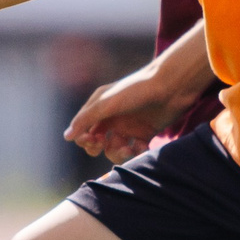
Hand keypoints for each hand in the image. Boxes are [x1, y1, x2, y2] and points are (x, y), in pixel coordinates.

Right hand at [64, 63, 193, 161]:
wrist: (172, 86)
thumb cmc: (137, 90)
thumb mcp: (108, 103)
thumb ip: (86, 119)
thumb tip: (67, 137)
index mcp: (100, 106)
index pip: (83, 128)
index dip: (83, 138)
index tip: (92, 140)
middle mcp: (112, 117)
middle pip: (96, 142)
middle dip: (98, 148)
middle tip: (105, 145)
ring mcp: (128, 126)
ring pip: (115, 149)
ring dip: (119, 153)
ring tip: (129, 149)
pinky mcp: (144, 134)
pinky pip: (134, 151)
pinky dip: (136, 152)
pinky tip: (142, 145)